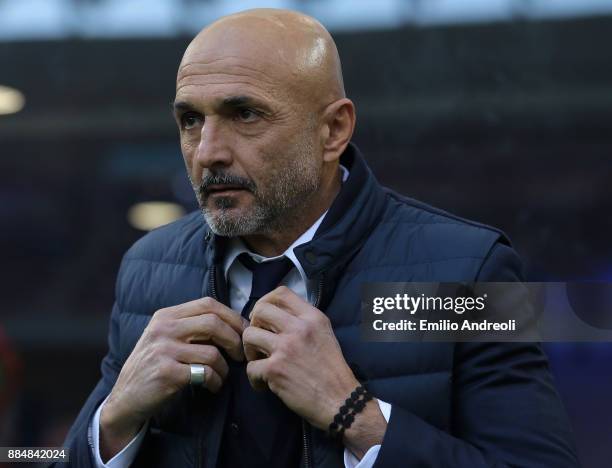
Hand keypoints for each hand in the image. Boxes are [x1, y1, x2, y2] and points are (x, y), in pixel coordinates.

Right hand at [99, 297, 245, 460]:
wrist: (125, 398)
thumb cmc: (154, 366)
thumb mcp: (166, 337)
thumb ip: (191, 326)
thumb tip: (233, 323)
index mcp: (166, 315)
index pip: (208, 304)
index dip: (232, 316)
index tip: (243, 332)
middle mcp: (163, 329)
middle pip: (214, 323)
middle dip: (234, 339)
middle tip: (240, 355)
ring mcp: (163, 350)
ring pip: (212, 352)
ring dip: (225, 368)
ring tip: (222, 376)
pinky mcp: (167, 373)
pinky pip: (205, 373)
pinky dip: (215, 381)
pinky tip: (213, 386)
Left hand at [242, 286, 359, 429]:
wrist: (341, 402)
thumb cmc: (333, 371)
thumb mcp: (325, 335)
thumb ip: (304, 322)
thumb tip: (276, 318)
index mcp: (312, 317)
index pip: (281, 292)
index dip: (266, 301)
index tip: (265, 318)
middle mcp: (299, 328)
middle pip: (260, 309)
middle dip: (254, 324)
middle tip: (259, 341)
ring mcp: (285, 347)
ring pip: (249, 335)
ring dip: (250, 350)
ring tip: (260, 361)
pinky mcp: (275, 369)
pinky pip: (250, 367)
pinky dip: (254, 378)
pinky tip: (264, 384)